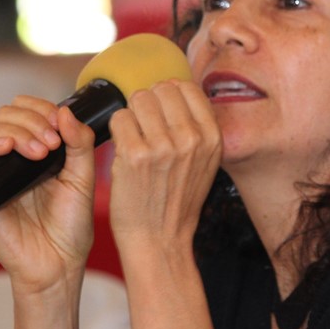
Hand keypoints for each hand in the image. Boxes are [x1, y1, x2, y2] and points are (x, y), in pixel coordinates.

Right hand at [0, 96, 96, 290]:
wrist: (57, 262)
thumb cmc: (71, 226)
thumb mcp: (84, 179)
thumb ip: (80, 144)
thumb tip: (65, 111)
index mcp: (39, 149)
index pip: (29, 110)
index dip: (42, 108)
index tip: (59, 123)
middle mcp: (15, 156)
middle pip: (6, 114)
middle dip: (31, 121)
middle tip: (51, 144)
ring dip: (15, 131)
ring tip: (38, 153)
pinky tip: (6, 149)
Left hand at [107, 80, 221, 253]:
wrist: (160, 240)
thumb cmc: (176, 202)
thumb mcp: (204, 163)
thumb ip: (196, 127)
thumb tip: (175, 89)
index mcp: (212, 137)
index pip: (185, 88)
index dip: (168, 97)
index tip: (161, 115)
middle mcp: (191, 138)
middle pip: (160, 90)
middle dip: (148, 106)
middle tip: (145, 132)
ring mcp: (163, 146)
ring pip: (138, 100)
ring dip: (131, 117)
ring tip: (135, 141)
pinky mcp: (135, 155)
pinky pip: (119, 118)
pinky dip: (117, 131)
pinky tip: (124, 151)